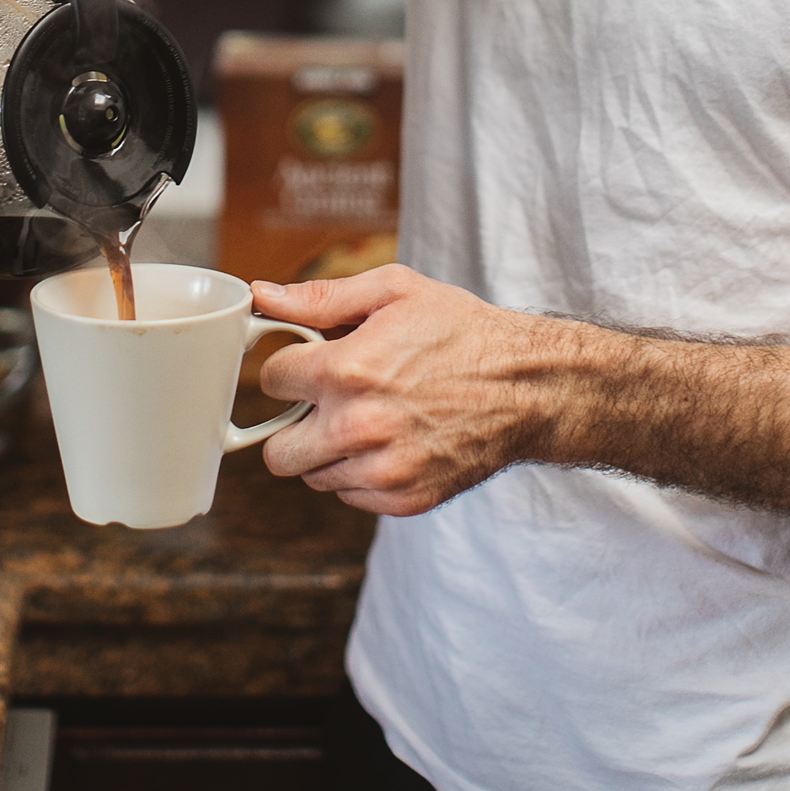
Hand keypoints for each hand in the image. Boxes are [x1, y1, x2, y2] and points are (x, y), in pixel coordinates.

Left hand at [250, 266, 557, 515]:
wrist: (526, 385)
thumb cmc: (459, 331)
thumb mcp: (393, 291)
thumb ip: (320, 297)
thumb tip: (263, 296)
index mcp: (348, 370)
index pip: (272, 380)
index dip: (289, 367)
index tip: (308, 364)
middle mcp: (358, 427)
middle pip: (277, 451)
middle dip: (293, 422)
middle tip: (326, 402)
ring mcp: (381, 470)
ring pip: (312, 476)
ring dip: (327, 450)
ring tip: (367, 418)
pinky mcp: (403, 499)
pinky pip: (349, 495)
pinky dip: (358, 472)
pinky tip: (389, 441)